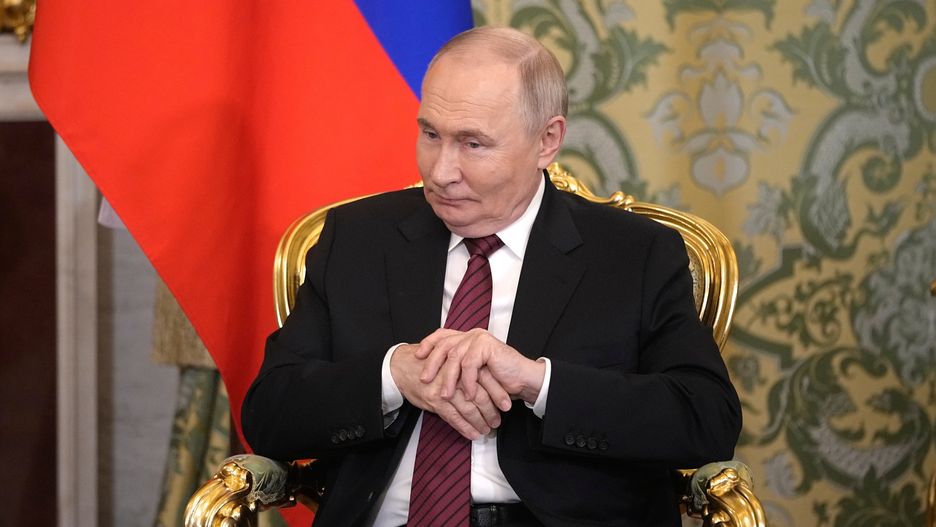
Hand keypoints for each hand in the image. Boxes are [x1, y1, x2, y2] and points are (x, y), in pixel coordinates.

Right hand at [390, 343, 501, 439]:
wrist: (401, 365)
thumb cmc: (426, 362)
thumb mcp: (448, 358)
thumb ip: (465, 368)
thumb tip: (486, 385)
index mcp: (461, 362)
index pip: (485, 379)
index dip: (497, 393)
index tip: (506, 404)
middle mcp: (454, 375)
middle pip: (479, 395)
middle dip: (491, 411)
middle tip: (498, 420)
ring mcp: (444, 388)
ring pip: (468, 408)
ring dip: (479, 422)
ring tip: (487, 429)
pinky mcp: (435, 400)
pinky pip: (453, 417)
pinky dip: (465, 428)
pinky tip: (472, 434)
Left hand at [415, 328, 545, 406]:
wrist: (523, 380)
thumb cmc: (499, 380)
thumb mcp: (471, 375)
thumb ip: (455, 369)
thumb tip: (428, 374)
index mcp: (466, 338)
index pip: (442, 335)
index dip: (428, 344)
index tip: (417, 356)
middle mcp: (471, 335)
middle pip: (444, 345)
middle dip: (432, 363)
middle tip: (424, 380)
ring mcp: (479, 338)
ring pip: (455, 357)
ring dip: (448, 379)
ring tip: (444, 396)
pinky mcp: (486, 346)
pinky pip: (469, 364)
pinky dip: (467, 381)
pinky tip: (468, 394)